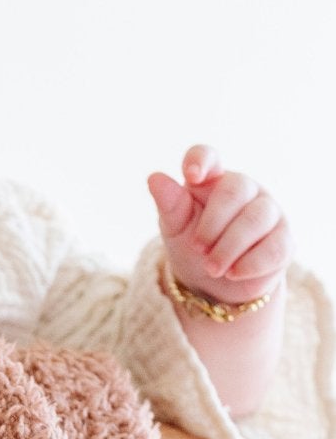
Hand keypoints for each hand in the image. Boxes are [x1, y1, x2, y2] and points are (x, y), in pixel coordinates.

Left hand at [147, 144, 290, 305]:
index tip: (191, 176)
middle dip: (213, 223)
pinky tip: (233, 273)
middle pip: (235, 190)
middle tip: (198, 248)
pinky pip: (275, 246)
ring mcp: (268, 211)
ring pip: (256, 219)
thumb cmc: (193, 244)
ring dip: (230, 247)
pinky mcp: (284, 238)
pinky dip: (251, 263)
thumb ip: (170, 204)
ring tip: (212, 268)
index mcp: (210, 180)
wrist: (216, 283)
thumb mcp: (175, 227)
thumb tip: (155, 178)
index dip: (200, 160)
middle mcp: (243, 189)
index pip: (207, 156)